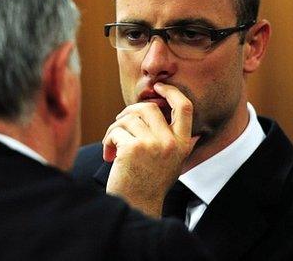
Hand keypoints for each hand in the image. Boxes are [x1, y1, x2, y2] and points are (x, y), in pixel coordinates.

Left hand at [103, 83, 197, 217]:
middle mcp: (170, 143)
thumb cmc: (148, 183)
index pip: (184, 107)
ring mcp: (152, 144)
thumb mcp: (171, 161)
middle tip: (119, 123)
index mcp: (182, 144)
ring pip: (128, 118)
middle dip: (129, 112)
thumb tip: (164, 109)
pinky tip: (109, 155)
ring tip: (112, 145)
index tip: (159, 87)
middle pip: (149, 108)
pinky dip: (108, 140)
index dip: (172, 92)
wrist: (136, 206)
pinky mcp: (133, 148)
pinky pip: (116, 131)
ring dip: (115, 129)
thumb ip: (172, 138)